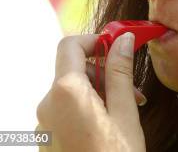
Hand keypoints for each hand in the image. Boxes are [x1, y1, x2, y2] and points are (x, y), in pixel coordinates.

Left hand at [36, 33, 145, 151]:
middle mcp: (47, 105)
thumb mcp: (125, 112)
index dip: (96, 40)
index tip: (119, 47)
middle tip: (134, 90)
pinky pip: (66, 110)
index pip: (70, 45)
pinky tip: (109, 125)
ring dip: (99, 91)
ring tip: (125, 111)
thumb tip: (124, 39)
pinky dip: (88, 108)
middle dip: (104, 71)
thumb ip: (121, 72)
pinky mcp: (46, 139)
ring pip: (72, 90)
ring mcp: (43, 124)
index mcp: (65, 93)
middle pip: (72, 68)